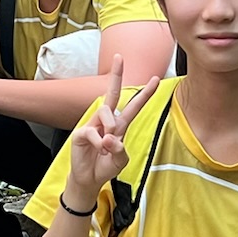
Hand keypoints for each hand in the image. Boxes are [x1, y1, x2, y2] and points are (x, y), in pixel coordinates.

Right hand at [64, 56, 162, 203]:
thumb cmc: (106, 166)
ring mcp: (93, 124)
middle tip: (119, 57)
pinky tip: (98, 149)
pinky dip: (98, 142)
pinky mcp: (81, 132)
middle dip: (116, 74)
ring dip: (110, 127)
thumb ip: (120, 149)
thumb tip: (109, 137)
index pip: (134, 106)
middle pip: (112, 93)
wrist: (89, 179)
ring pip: (106, 111)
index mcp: (120, 125)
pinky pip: (93, 131)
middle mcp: (107, 121)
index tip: (156, 79)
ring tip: (106, 145)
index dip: (145, 93)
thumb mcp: (121, 160)